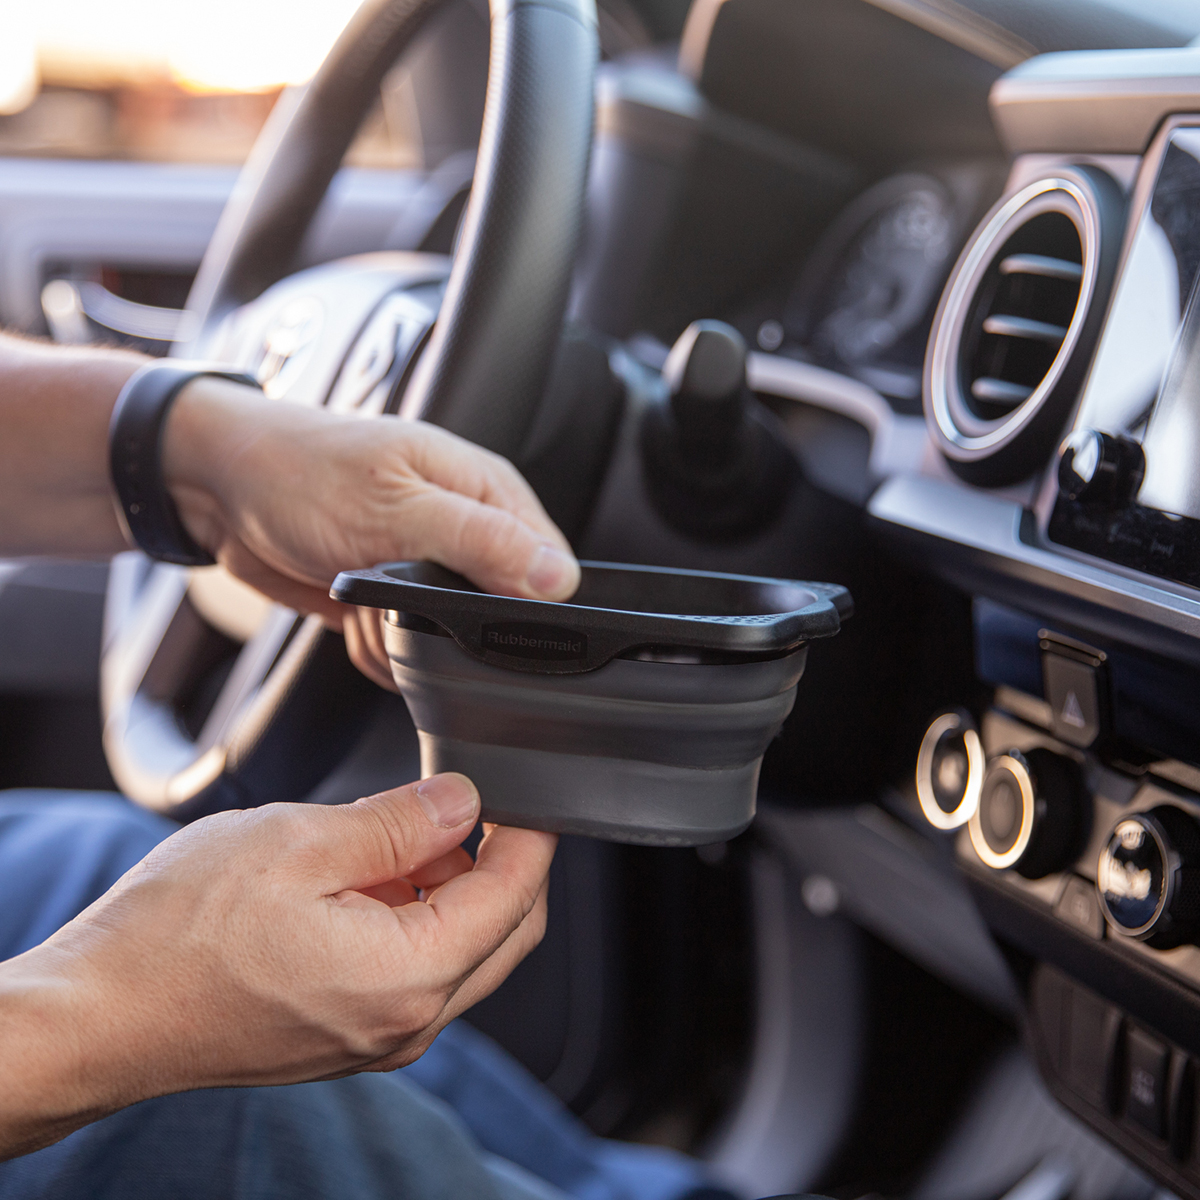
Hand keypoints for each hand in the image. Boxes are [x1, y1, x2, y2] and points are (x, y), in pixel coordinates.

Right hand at [0, 774, 555, 1158]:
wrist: (98, 1014)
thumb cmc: (178, 934)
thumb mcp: (299, 841)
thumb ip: (399, 822)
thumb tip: (463, 802)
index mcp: (410, 975)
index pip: (515, 897)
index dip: (532, 836)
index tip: (528, 795)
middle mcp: (407, 1022)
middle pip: (506, 934)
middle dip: (506, 864)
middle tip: (474, 805)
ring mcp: (378, 1036)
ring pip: (464, 953)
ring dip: (457, 890)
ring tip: (405, 834)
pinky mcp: (348, 1034)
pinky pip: (417, 973)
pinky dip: (419, 919)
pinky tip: (374, 876)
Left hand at [161, 378, 580, 687]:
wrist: (215, 487)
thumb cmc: (297, 472)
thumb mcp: (396, 506)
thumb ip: (482, 541)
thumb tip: (556, 577)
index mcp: (485, 489)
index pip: (549, 566)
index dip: (526, 603)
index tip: (476, 612)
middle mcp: (465, 527)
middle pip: (503, 613)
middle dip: (454, 630)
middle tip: (405, 605)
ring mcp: (428, 567)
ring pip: (454, 643)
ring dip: (406, 641)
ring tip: (369, 604)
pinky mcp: (392, 599)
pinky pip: (410, 650)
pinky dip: (380, 650)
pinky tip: (356, 623)